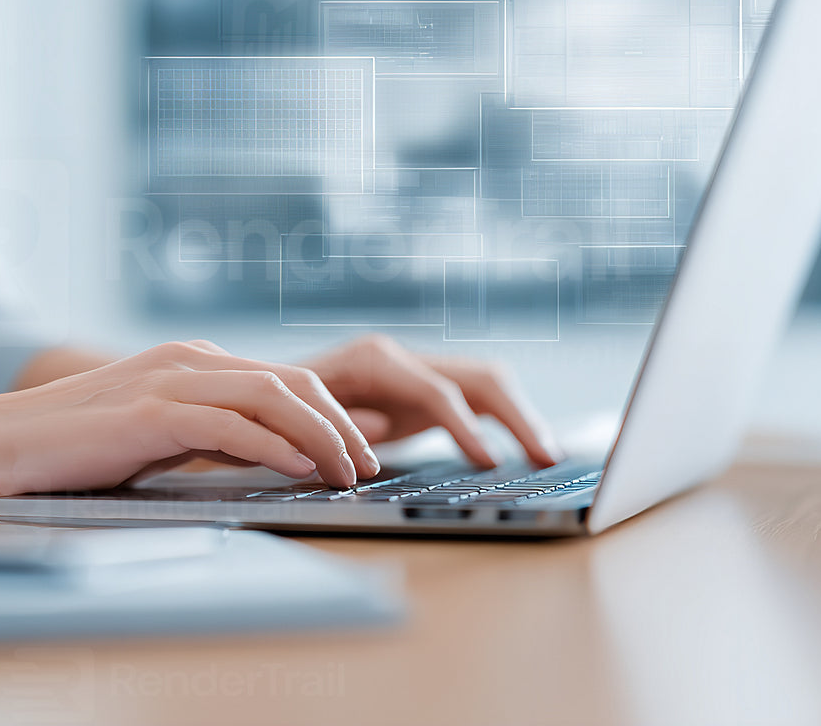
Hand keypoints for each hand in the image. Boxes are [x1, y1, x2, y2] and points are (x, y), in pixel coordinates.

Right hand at [0, 341, 380, 495]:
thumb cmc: (73, 448)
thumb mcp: (156, 435)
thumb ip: (208, 435)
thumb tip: (270, 455)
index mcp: (192, 360)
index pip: (284, 378)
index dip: (333, 412)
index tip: (363, 449)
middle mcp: (188, 359)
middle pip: (292, 381)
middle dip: (342, 423)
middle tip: (370, 465)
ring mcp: (169, 380)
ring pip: (273, 396)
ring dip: (321, 436)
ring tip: (347, 473)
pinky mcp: (150, 412)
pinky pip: (230, 425)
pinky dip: (274, 447)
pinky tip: (300, 470)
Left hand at [302, 334, 562, 468]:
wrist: (271, 393)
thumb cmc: (282, 410)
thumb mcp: (300, 418)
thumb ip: (338, 422)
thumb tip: (380, 426)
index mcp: (373, 359)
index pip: (435, 388)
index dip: (464, 426)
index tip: (490, 462)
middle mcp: (403, 357)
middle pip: (477, 376)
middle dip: (516, 415)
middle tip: (544, 458)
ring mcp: (418, 371)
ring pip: (487, 384)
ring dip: (522, 417)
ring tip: (549, 457)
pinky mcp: (426, 391)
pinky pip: (479, 400)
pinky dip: (508, 420)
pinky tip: (531, 450)